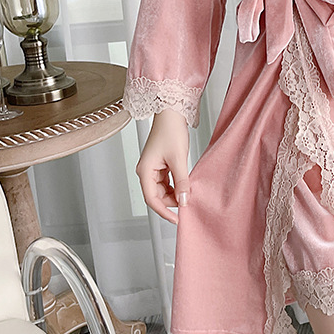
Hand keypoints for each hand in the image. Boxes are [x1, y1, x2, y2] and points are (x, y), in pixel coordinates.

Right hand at [135, 107, 190, 224]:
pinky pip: (167, 181)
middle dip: (172, 202)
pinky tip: (186, 185)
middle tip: (188, 205)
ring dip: (175, 194)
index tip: (177, 219)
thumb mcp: (179, 159)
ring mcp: (153, 168)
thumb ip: (182, 181)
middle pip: (157, 196)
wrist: (172, 113)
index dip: (164, 212)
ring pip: (163, 189)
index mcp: (145, 171)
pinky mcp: (160, 165)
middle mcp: (146, 171)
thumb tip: (184, 201)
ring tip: (189, 194)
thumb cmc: (171, 131)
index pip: (152, 199)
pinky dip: (176, 185)